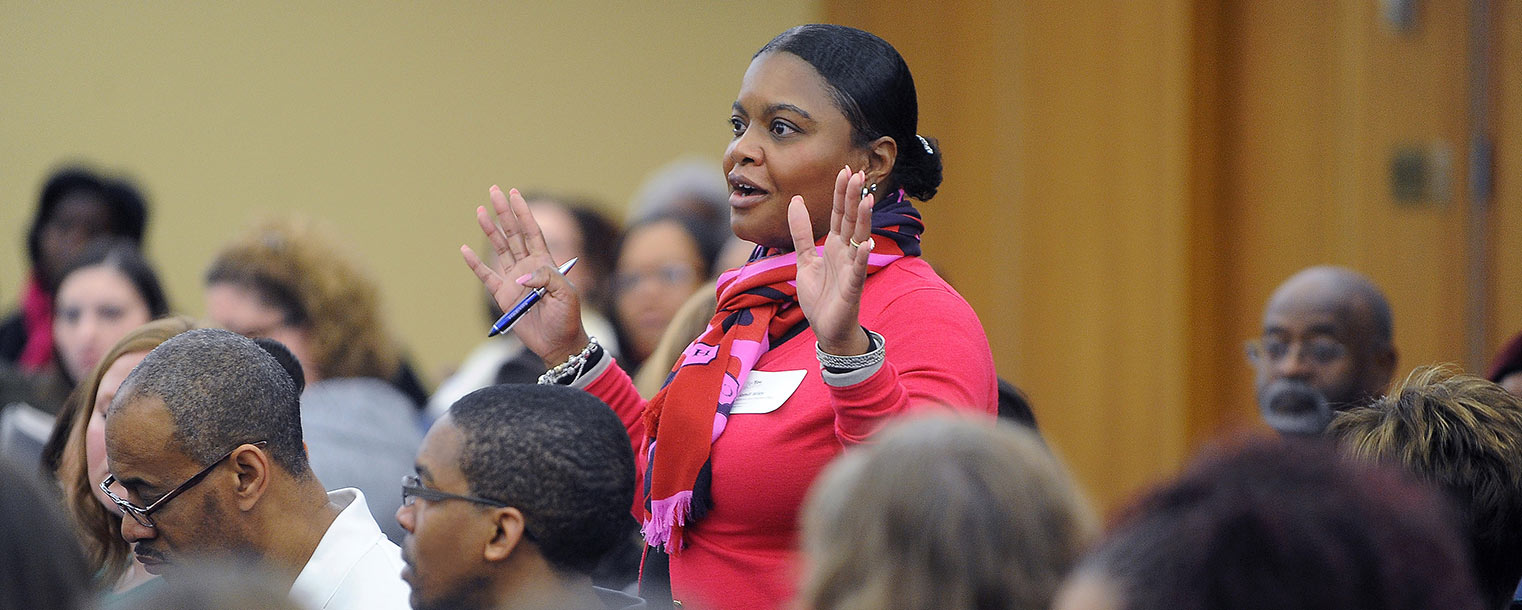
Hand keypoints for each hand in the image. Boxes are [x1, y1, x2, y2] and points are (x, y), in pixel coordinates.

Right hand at [461, 186, 588, 364]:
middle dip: (504, 212)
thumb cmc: (568, 318)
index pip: (532, 231)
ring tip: (480, 211)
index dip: (523, 213)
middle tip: (494, 191)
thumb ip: (546, 279)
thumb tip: (521, 276)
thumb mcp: (566, 294)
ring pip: (499, 249)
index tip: (515, 193)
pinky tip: (465, 250)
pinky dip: (475, 264)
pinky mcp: (503, 296)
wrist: (558, 344)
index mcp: (545, 263)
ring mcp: (514, 281)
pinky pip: (486, 276)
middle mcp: (528, 267)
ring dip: (490, 230)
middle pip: (512, 234)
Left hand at [788, 167, 873, 355]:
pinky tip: (866, 244)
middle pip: (851, 220)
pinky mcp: (853, 288)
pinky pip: (859, 270)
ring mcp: (852, 269)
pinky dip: (863, 257)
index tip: (844, 171)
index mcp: (835, 245)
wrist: (827, 329)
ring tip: (866, 199)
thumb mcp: (804, 259)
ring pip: (859, 240)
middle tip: (857, 174)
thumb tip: (795, 200)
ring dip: (864, 220)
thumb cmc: (820, 296)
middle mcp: (847, 253)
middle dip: (853, 198)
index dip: (841, 193)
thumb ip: (801, 232)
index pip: (840, 214)